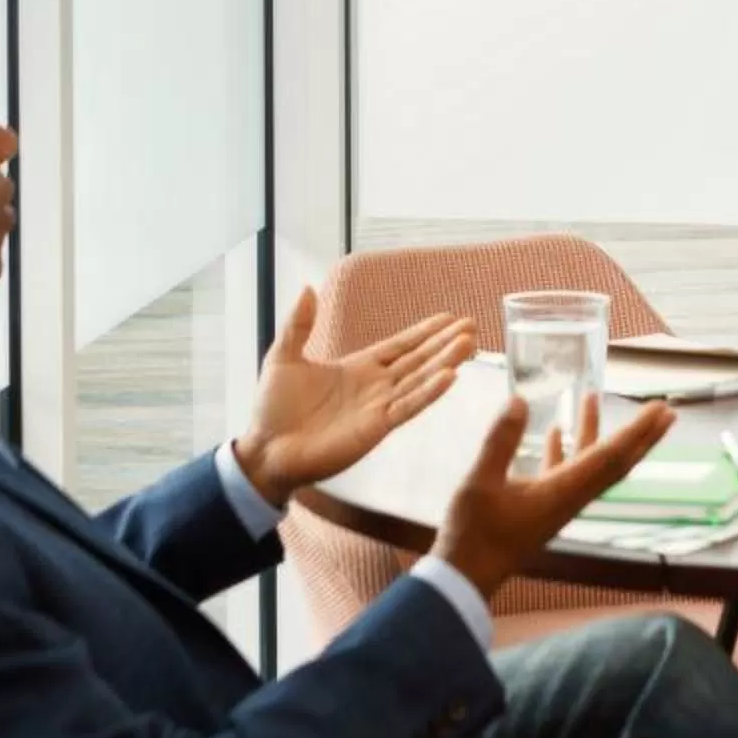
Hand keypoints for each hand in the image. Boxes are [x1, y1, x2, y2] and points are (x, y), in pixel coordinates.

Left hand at [232, 290, 474, 508]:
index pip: (399, 346)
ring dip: (444, 362)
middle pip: (417, 360)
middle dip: (444, 343)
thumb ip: (299, 325)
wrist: (265, 450)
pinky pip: (408, 406)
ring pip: (419, 380)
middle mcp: (374, 387)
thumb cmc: (274, 409)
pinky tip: (450, 376)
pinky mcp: (376, 427)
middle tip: (471, 326)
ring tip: (469, 344)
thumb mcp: (284, 357)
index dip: (423, 332)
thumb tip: (307, 288)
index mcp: (357, 369)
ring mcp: (378, 407)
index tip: (448, 318)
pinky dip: (429, 392)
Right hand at [433, 391, 675, 598]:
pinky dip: (567, 449)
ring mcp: (558, 504)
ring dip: (597, 433)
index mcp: (563, 491)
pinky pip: (565, 473)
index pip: (610, 456)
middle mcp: (570, 498)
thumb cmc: (473, 534)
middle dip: (640, 436)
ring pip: (590, 465)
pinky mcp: (543, 508)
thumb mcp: (480, 483)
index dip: (636, 431)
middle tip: (663, 411)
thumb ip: (501, 441)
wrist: (466, 577)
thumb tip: (520, 400)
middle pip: (615, 463)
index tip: (660, 410)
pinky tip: (558, 431)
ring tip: (592, 399)